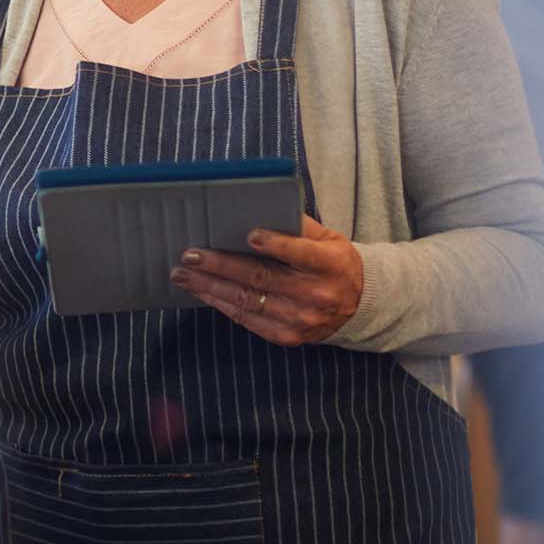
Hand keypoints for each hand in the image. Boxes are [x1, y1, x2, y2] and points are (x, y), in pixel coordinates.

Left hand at [170, 215, 361, 346]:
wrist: (359, 306)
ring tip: (183, 274)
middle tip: (191, 254)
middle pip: (262, 278)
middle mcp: (316, 295)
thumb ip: (299, 226)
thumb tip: (259, 207)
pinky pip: (248, 320)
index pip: (301, 254)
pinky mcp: (287, 336)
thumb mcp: (329, 238)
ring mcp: (301, 319)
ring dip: (210, 287)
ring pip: (248, 301)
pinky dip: (222, 304)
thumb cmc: (335, 263)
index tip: (250, 236)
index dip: (277, 245)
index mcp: (330, 265)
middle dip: (221, 265)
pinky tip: (202, 292)